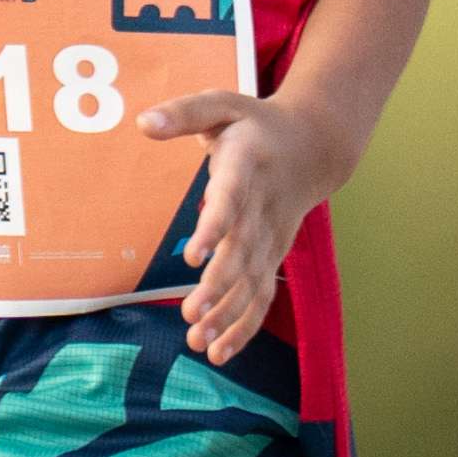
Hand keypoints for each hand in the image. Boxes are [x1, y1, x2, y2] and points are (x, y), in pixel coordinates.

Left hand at [139, 88, 355, 365]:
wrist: (313, 144)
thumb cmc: (254, 124)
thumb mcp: (221, 104)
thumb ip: (184, 112)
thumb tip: (144, 123)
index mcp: (248, 166)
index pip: (232, 200)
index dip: (215, 228)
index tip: (194, 255)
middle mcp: (263, 207)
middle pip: (242, 252)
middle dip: (219, 287)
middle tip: (190, 315)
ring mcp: (271, 236)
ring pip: (253, 281)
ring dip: (228, 314)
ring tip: (199, 343)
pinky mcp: (273, 255)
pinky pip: (262, 294)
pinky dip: (244, 325)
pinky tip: (219, 352)